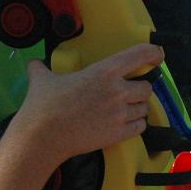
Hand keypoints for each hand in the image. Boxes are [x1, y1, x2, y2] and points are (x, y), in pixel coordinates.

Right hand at [3, 44, 161, 166]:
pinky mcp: (119, 134)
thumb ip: (41, 69)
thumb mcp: (42, 80)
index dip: (153, 53)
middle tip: (128, 92)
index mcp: (104, 71)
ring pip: (144, 109)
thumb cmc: (44, 105)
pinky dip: (135, 125)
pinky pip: (140, 127)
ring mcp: (120, 114)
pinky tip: (124, 124)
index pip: (140, 55)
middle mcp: (117, 91)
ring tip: (124, 110)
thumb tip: (33, 64)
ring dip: (137, 108)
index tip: (156, 55)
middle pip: (146, 88)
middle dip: (139, 89)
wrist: (43, 136)